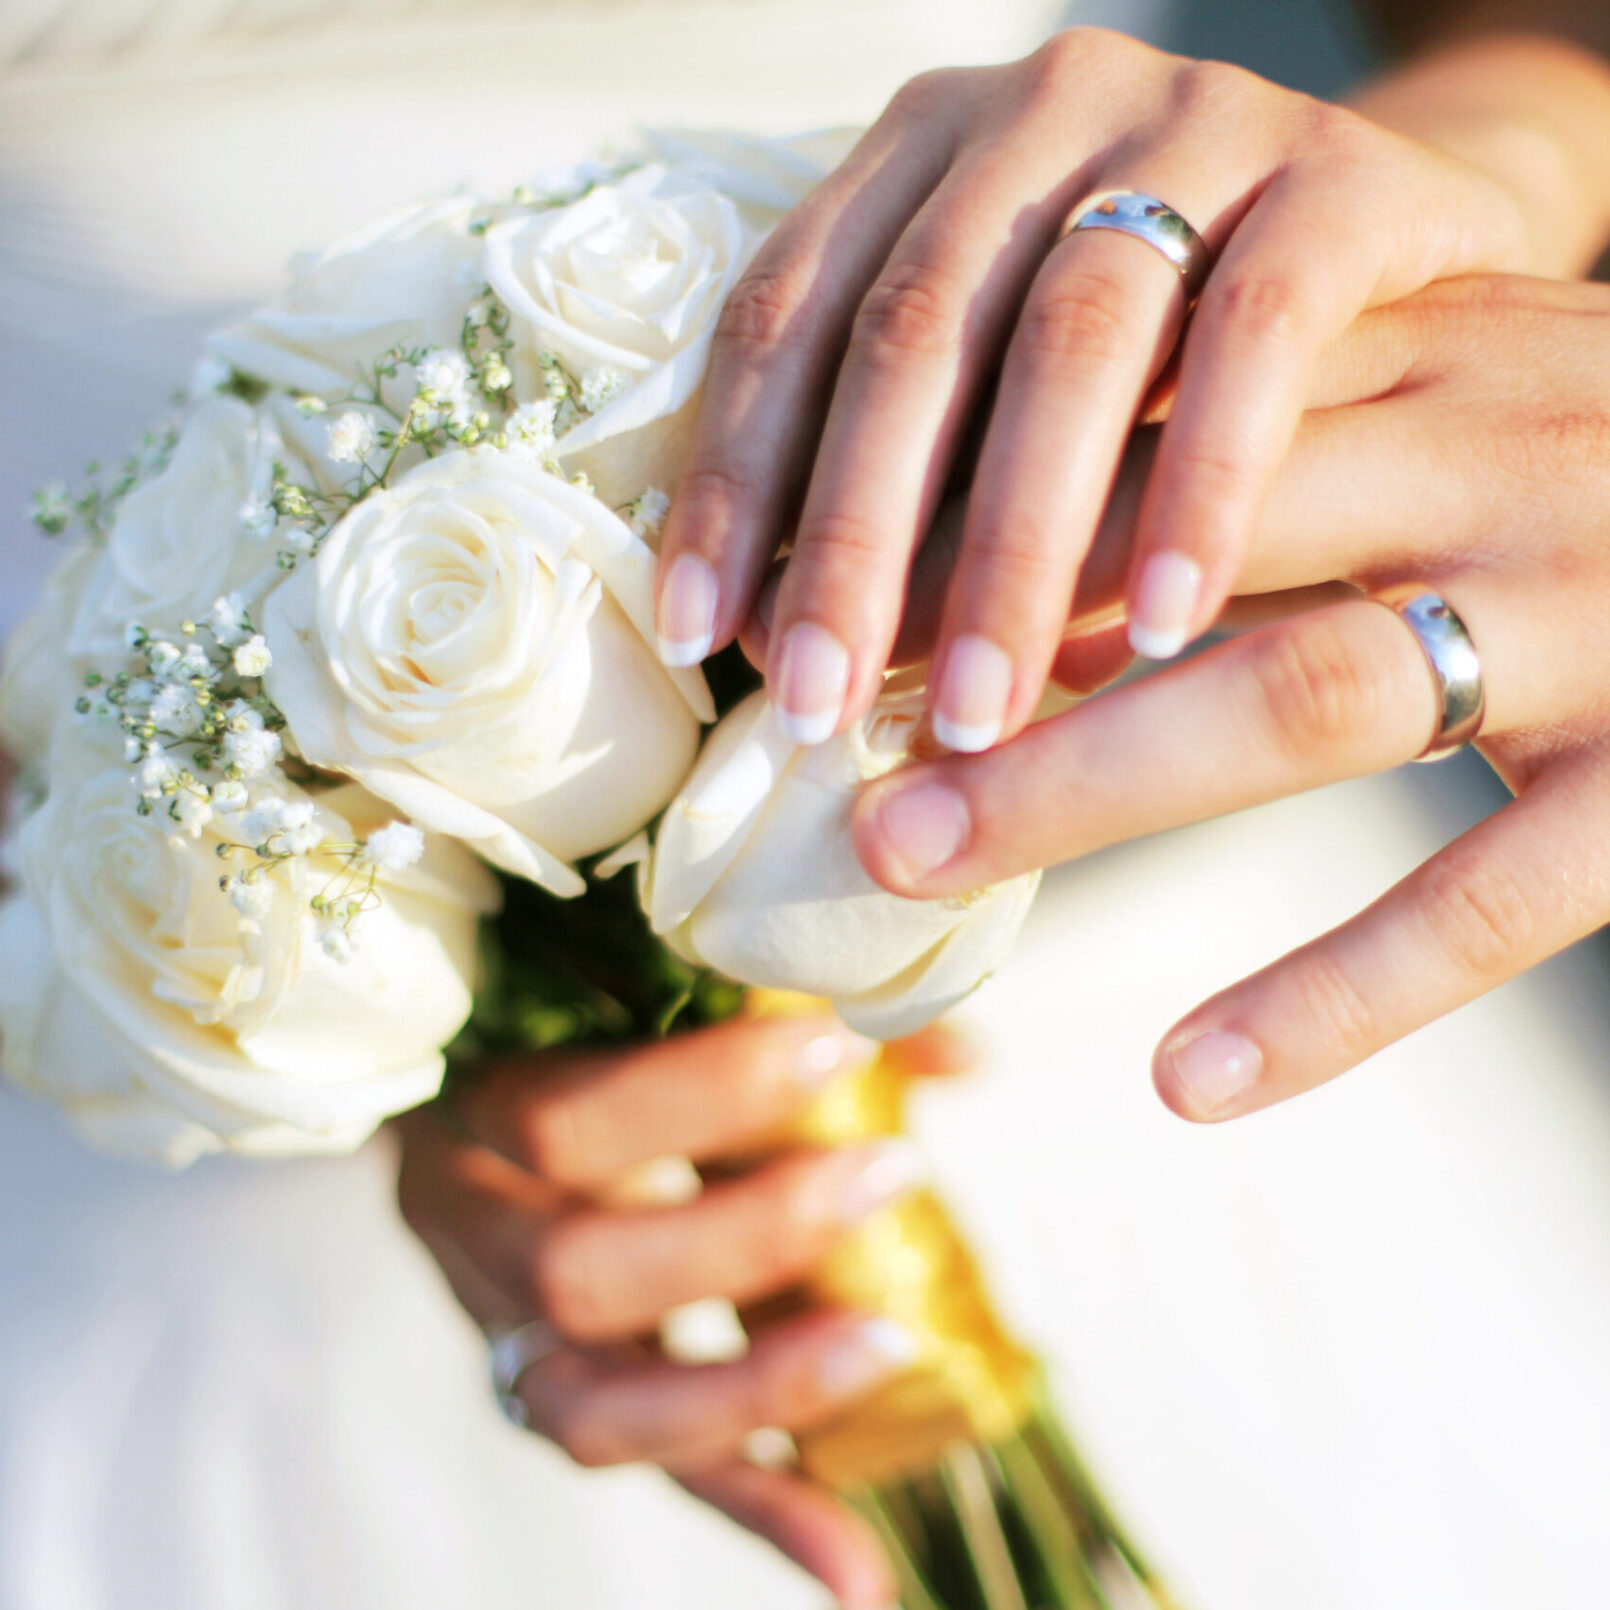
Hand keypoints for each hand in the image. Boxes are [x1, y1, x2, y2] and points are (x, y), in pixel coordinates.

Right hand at [396, 1013, 961, 1608]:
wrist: (484, 1125)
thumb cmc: (583, 1046)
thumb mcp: (646, 1008)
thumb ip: (788, 1019)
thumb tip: (964, 1053)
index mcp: (470, 1114)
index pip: (560, 1122)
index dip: (700, 1095)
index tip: (842, 1045)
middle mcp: (472, 1242)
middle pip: (579, 1274)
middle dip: (749, 1232)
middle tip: (890, 1169)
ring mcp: (507, 1344)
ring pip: (598, 1410)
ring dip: (758, 1386)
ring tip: (891, 1345)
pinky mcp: (570, 1413)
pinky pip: (658, 1475)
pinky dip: (765, 1515)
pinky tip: (861, 1565)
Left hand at [654, 28, 1532, 753]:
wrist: (1402, 255)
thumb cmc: (1169, 365)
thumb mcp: (1018, 404)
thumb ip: (924, 489)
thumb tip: (814, 662)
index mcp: (924, 156)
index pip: (786, 314)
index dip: (734, 480)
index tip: (699, 636)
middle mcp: (1040, 112)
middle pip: (912, 333)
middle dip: (855, 539)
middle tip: (821, 706)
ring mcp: (1194, 123)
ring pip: (1069, 338)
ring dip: (1011, 545)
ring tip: (976, 714)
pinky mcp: (1344, 174)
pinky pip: (1257, 336)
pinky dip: (1201, 488)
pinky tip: (1161, 630)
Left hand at [850, 273, 1609, 1121]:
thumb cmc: (1592, 471)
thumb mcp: (1432, 405)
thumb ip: (1255, 454)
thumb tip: (1019, 556)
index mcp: (1413, 364)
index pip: (1145, 422)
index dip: (967, 519)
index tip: (823, 606)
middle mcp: (1493, 458)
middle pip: (1184, 550)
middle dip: (980, 648)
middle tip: (816, 743)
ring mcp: (1587, 619)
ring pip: (1302, 696)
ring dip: (1087, 784)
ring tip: (915, 858)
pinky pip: (1486, 897)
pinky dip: (1331, 995)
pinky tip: (1188, 1078)